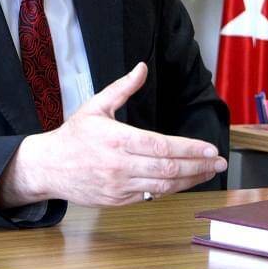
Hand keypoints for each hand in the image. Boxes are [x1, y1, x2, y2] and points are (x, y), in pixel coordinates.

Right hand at [0, 62, 227, 207]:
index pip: (160, 145)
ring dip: (190, 180)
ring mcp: (118, 185)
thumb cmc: (74, 135)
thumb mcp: (96, 105)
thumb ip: (123, 88)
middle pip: (167, 168)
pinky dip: (169, 190)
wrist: (48, 166)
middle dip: (198, 166)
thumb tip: (142, 68)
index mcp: (116, 138)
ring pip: (162, 186)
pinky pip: (149, 196)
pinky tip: (184, 181)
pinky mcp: (117, 200)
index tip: (209, 149)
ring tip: (208, 173)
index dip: (188, 149)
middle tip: (219, 163)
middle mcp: (119, 164)